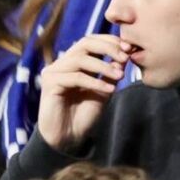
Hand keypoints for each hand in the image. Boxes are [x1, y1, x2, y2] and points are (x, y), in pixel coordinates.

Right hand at [36, 33, 128, 150]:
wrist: (70, 139)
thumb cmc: (85, 114)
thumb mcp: (105, 89)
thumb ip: (112, 71)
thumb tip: (126, 53)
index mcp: (74, 61)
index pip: (91, 40)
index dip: (110, 41)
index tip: (129, 47)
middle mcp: (62, 63)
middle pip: (85, 43)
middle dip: (108, 48)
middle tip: (125, 56)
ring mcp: (54, 72)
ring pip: (80, 59)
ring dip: (104, 66)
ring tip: (120, 75)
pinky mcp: (50, 84)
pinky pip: (75, 77)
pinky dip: (95, 82)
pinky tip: (109, 89)